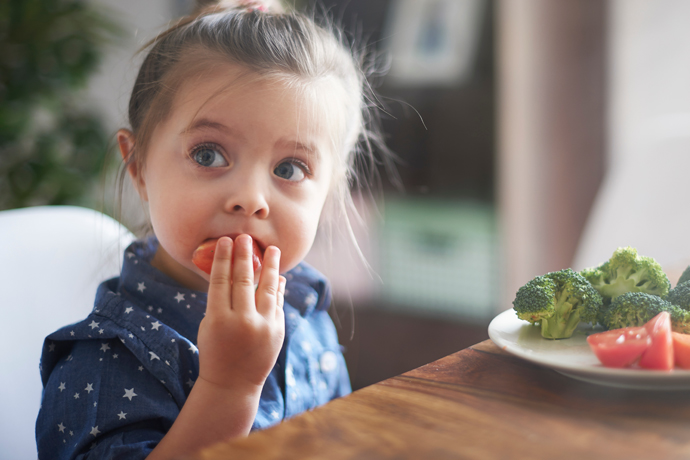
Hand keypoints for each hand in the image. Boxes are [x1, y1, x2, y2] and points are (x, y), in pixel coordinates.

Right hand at [196, 235, 285, 390]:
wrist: (232, 383)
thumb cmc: (215, 350)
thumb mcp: (209, 325)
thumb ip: (221, 301)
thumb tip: (235, 271)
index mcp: (218, 319)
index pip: (221, 281)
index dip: (224, 259)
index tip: (226, 241)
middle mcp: (242, 322)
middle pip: (243, 280)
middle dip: (245, 256)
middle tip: (245, 237)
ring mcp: (263, 327)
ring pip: (268, 288)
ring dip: (270, 266)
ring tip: (272, 249)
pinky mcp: (277, 331)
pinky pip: (278, 303)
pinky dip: (278, 288)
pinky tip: (278, 275)